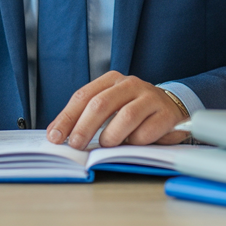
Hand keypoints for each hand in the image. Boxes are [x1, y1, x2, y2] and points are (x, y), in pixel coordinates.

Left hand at [45, 71, 188, 148]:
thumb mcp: (109, 106)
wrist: (171, 108)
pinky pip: (145, 132)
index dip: (66, 118)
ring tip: (105, 146)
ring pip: (124, 117)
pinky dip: (134, 142)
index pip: (83, 96)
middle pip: (100, 104)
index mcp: (111, 79)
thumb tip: (56, 134)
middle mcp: (130, 84)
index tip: (54, 137)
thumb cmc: (133, 109)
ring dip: (110, 136)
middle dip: (83, 127)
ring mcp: (150, 97)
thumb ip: (85, 116)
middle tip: (75, 145)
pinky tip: (131, 144)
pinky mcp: (166, 114)